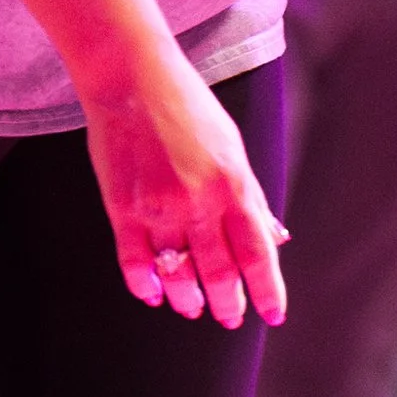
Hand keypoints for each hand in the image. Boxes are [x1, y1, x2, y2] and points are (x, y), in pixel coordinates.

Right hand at [81, 41, 287, 328]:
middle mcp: (198, 202)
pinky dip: (145, 285)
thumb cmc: (187, 108)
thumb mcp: (233, 147)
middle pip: (219, 273)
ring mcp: (158, 208)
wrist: (132, 78)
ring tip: (191, 308)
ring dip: (187, 300)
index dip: (267, 291)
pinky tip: (153, 294)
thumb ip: (252, 196)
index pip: (257, 254)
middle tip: (229, 318)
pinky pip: (135, 262)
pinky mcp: (122, 209)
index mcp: (232, 185)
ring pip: (177, 275)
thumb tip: (273, 237)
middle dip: (228, 304)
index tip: (272, 315)